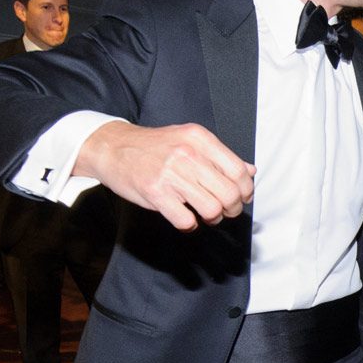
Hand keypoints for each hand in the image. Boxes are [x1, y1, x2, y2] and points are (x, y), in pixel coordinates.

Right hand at [75, 121, 254, 230]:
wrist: (112, 147)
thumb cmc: (153, 147)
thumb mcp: (189, 141)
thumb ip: (219, 156)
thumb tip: (250, 172)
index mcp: (199, 139)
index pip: (239, 171)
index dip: (245, 191)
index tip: (241, 197)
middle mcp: (187, 154)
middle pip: (229, 193)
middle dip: (232, 208)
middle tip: (224, 210)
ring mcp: (170, 173)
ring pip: (212, 209)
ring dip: (213, 218)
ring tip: (205, 214)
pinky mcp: (155, 192)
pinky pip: (185, 220)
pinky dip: (189, 224)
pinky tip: (184, 217)